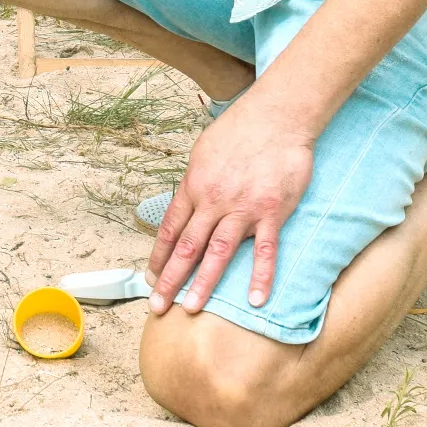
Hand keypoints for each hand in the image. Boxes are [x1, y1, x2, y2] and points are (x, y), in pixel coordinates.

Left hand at [145, 99, 313, 314]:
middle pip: (187, 247)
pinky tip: (255, 300)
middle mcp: (213, 201)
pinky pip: (265, 251)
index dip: (159, 258)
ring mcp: (242, 209)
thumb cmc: (238, 131)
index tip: (150, 279)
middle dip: (170, 279)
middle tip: (158, 306)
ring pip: (218, 253)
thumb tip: (186, 205)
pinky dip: (260, 277)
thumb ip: (195, 183)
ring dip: (203, 283)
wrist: (275, 117)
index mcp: (193, 186)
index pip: (170, 230)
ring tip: (190, 308)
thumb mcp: (203, 153)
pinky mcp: (271, 213)